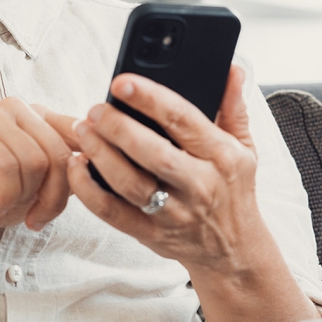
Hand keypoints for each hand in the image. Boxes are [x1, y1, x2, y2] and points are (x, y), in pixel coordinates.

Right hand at [0, 97, 76, 243]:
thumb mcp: (45, 186)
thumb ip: (69, 170)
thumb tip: (93, 162)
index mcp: (40, 115)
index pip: (78, 137)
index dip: (74, 177)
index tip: (56, 204)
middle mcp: (18, 109)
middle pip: (57, 153)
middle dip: (51, 196)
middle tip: (35, 216)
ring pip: (33, 160)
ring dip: (23, 196)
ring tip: (7, 204)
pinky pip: (5, 165)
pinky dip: (5, 195)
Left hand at [46, 66, 265, 280]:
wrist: (233, 251)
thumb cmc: (233, 192)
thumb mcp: (244, 148)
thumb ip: (233, 107)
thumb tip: (231, 69)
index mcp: (221, 157)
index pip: (183, 120)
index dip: (150, 98)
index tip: (122, 82)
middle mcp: (199, 185)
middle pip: (153, 153)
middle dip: (118, 127)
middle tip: (95, 109)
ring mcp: (174, 213)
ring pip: (129, 183)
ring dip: (100, 155)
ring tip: (82, 131)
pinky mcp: (151, 234)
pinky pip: (113, 212)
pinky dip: (89, 190)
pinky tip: (77, 166)